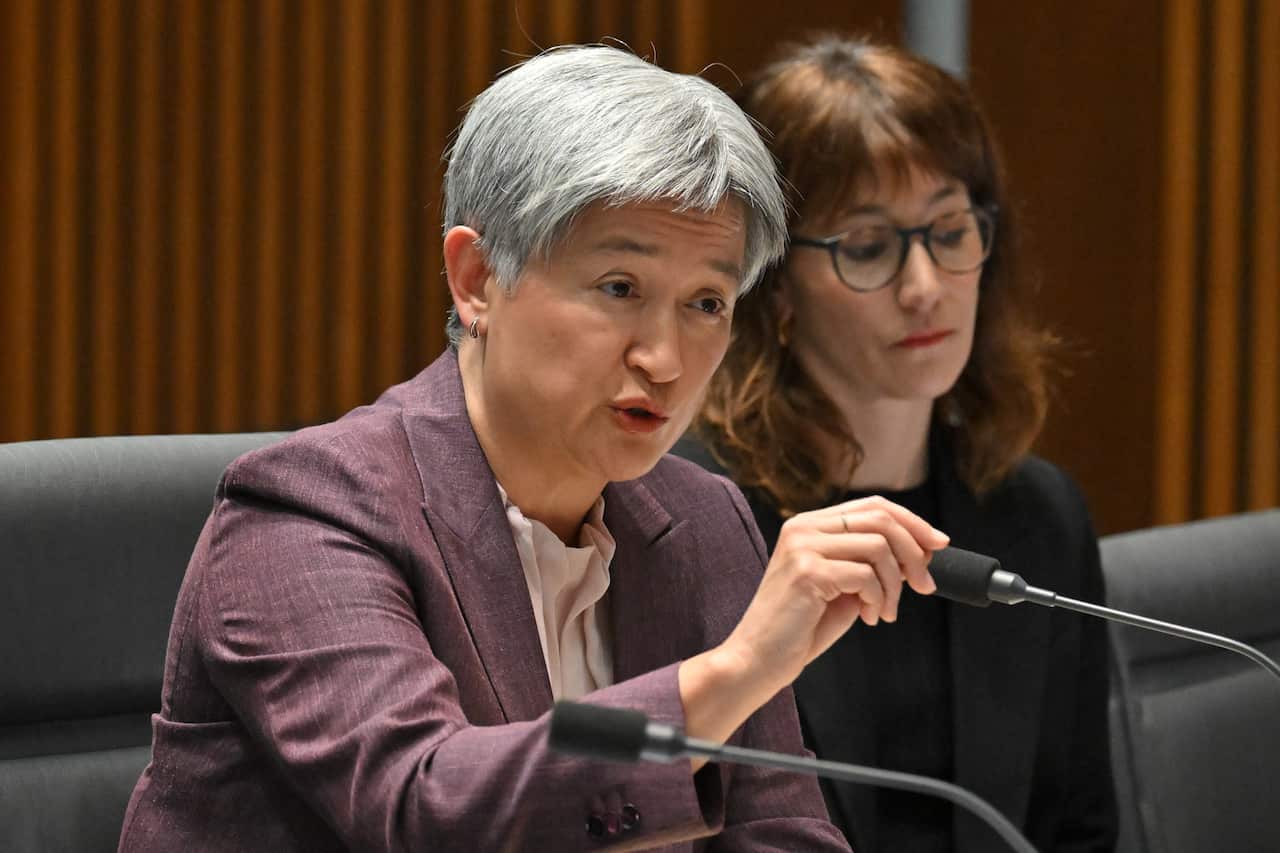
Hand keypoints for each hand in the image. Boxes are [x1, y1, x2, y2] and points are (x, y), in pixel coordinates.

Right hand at [679, 496, 947, 753]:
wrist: (759, 659)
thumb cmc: (800, 628)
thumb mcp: (842, 586)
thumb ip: (870, 564)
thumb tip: (920, 552)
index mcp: (810, 524)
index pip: (873, 506)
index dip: (913, 522)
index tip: (938, 545)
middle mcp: (803, 527)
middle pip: (881, 519)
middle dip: (915, 552)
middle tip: (926, 585)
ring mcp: (803, 547)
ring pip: (879, 547)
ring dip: (895, 584)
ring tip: (885, 611)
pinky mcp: (807, 572)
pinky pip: (866, 575)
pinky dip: (878, 599)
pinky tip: (868, 618)